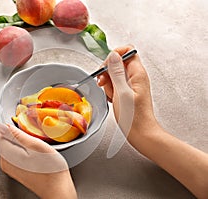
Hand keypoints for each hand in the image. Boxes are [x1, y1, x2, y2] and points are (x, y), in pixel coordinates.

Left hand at [0, 115, 76, 198]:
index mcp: (8, 155)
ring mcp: (10, 167)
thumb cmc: (51, 169)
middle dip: (5, 126)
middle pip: (1, 139)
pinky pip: (12, 151)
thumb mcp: (36, 147)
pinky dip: (16, 142)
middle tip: (14, 114)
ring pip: (7, 145)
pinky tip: (27, 139)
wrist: (57, 190)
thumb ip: (18, 136)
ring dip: (12, 134)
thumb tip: (3, 126)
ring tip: (23, 124)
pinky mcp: (16, 169)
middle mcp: (5, 162)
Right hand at [98, 46, 207, 197]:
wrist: (141, 133)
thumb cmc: (134, 117)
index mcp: (137, 73)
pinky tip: (112, 99)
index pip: (127, 51)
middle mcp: (135, 76)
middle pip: (117, 63)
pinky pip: (115, 85)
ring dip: (108, 84)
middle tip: (104, 83)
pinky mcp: (127, 92)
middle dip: (107, 72)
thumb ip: (117, 72)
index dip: (114, 56)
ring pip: (114, 75)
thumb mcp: (122, 92)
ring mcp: (131, 85)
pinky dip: (110, 91)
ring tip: (111, 95)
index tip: (106, 67)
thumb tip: (113, 55)